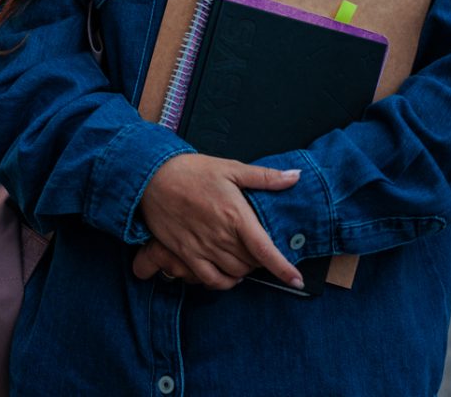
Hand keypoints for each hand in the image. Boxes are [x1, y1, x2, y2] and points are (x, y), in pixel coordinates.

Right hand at [135, 154, 303, 291]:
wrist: (153, 177)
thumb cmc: (194, 171)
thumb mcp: (231, 168)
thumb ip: (265, 177)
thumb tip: (295, 177)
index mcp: (236, 215)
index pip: (265, 249)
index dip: (283, 268)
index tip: (296, 280)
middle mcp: (221, 236)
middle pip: (251, 263)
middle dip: (261, 260)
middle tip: (260, 247)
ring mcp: (202, 248)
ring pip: (234, 273)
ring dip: (245, 269)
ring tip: (245, 256)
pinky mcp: (185, 254)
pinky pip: (210, 279)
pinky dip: (224, 282)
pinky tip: (229, 274)